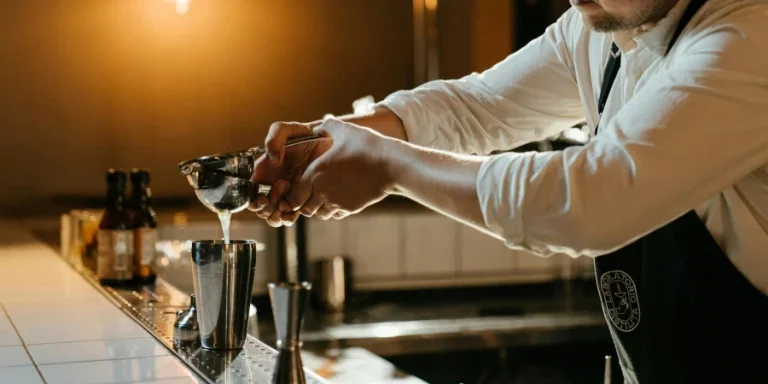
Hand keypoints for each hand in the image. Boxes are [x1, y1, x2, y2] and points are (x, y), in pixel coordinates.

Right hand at [248, 121, 332, 226]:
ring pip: (274, 216)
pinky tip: (296, 209)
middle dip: (269, 205)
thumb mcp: (288, 129)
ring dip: (278, 213)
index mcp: (264, 171)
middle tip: (284, 184)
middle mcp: (272, 185)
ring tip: (291, 196)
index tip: (264, 197)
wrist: (328, 143)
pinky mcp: (301, 199)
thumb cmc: (305, 135)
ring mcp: (286, 194)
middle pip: (261, 209)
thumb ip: (274, 138)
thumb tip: (272, 159)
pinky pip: (290, 216)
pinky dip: (290, 217)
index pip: (250, 194)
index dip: (253, 200)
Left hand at [278, 118, 394, 223]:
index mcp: (315, 173)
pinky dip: (334, 210)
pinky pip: (336, 214)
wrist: (390, 165)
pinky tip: (340, 198)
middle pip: (304, 209)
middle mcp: (322, 191)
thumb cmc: (367, 145)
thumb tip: (317, 127)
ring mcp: (337, 202)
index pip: (294, 195)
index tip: (299, 187)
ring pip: (319, 214)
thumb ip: (326, 127)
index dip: (293, 194)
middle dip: (305, 203)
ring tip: (325, 196)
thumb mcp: (344, 129)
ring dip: (319, 207)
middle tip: (310, 193)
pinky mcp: (351, 208)